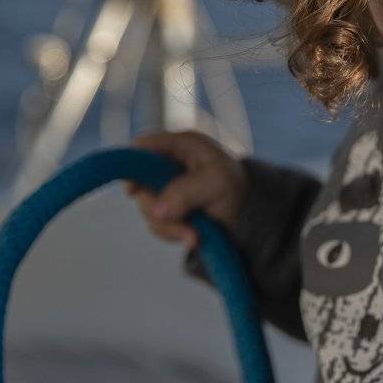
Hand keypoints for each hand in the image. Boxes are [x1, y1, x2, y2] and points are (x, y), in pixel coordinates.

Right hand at [125, 129, 248, 251]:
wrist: (251, 216)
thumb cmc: (237, 187)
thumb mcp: (217, 183)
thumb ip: (185, 192)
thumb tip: (157, 211)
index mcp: (182, 145)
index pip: (143, 146)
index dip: (132, 164)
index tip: (134, 190)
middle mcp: (169, 165)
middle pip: (140, 183)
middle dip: (157, 208)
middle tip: (181, 223)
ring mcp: (167, 188)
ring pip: (149, 209)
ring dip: (169, 226)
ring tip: (195, 235)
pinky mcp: (170, 209)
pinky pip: (159, 224)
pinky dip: (174, 233)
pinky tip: (194, 237)